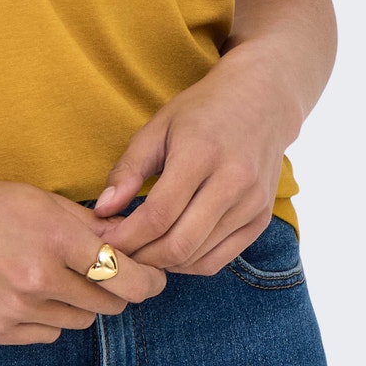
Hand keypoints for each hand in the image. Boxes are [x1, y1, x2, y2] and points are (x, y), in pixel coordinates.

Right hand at [0, 170, 166, 344]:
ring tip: (55, 273)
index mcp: (53, 237)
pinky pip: (49, 333)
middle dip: (115, 289)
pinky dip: (50, 316)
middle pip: (108, 303)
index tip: (155, 278)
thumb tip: (133, 245)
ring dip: (81, 302)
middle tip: (105, 272)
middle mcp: (37, 278)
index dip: (149, 280)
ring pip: (81, 321)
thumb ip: (89, 226)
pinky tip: (27, 289)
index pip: (124, 274)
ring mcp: (15, 310)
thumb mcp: (41, 200)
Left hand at [89, 48, 299, 276]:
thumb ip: (128, 168)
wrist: (261, 100)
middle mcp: (232, 182)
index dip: (126, 235)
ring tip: (140, 250)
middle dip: (141, 257)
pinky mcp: (262, 219)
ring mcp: (252, 204)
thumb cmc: (202, 111)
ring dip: (163, 264)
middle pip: (179, 243)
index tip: (104, 239)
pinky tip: (170, 252)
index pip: (158, 214)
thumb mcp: (158, 126)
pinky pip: (220, 260)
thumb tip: (103, 210)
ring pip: (199, 258)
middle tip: (119, 252)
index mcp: (201, 153)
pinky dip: (190, 265)